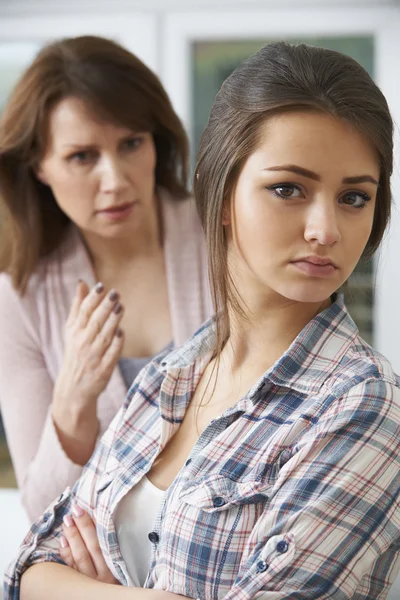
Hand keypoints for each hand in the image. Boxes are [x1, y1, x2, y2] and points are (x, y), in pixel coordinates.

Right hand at [52, 281, 123, 462]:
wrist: (74, 388)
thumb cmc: (76, 353)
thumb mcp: (72, 330)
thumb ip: (78, 306)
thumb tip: (82, 282)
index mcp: (75, 332)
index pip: (82, 312)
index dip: (91, 299)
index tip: (100, 286)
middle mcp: (83, 343)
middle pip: (94, 322)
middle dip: (104, 307)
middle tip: (115, 293)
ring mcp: (93, 357)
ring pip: (104, 337)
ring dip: (112, 322)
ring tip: (120, 307)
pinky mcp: (103, 370)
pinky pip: (111, 355)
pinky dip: (115, 344)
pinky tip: (121, 332)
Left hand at [59, 504, 119, 584]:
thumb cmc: (115, 584)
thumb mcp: (119, 569)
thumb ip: (111, 551)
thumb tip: (101, 522)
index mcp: (114, 568)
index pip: (104, 543)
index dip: (96, 526)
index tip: (90, 510)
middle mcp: (102, 576)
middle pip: (92, 547)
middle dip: (83, 527)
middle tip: (75, 510)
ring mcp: (89, 582)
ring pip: (80, 557)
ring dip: (73, 537)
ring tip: (67, 521)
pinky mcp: (77, 586)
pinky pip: (70, 569)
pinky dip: (66, 554)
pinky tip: (62, 541)